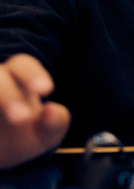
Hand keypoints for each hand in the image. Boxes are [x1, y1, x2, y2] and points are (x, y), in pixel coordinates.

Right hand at [0, 54, 69, 169]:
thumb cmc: (24, 135)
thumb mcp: (47, 134)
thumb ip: (56, 123)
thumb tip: (52, 111)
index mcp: (16, 78)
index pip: (22, 65)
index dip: (33, 74)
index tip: (47, 90)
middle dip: (8, 94)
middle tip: (23, 119)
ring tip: (16, 123)